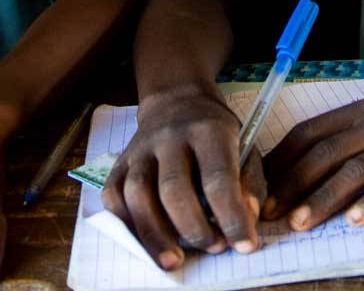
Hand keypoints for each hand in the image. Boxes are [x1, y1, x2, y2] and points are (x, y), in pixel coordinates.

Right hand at [102, 87, 266, 267]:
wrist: (177, 102)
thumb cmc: (216, 134)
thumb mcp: (245, 147)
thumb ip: (250, 184)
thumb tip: (246, 222)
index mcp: (208, 131)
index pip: (218, 178)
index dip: (231, 216)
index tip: (244, 245)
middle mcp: (169, 138)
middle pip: (173, 189)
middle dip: (193, 228)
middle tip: (213, 248)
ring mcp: (139, 149)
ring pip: (138, 194)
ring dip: (155, 234)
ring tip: (174, 261)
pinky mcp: (119, 162)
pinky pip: (114, 196)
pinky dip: (126, 224)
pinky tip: (145, 242)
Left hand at [264, 90, 363, 230]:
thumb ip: (356, 136)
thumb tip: (315, 167)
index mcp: (363, 110)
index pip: (309, 133)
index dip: (280, 161)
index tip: (259, 187)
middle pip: (323, 153)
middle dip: (290, 185)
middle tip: (268, 213)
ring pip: (352, 170)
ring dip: (322, 198)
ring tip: (299, 223)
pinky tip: (357, 221)